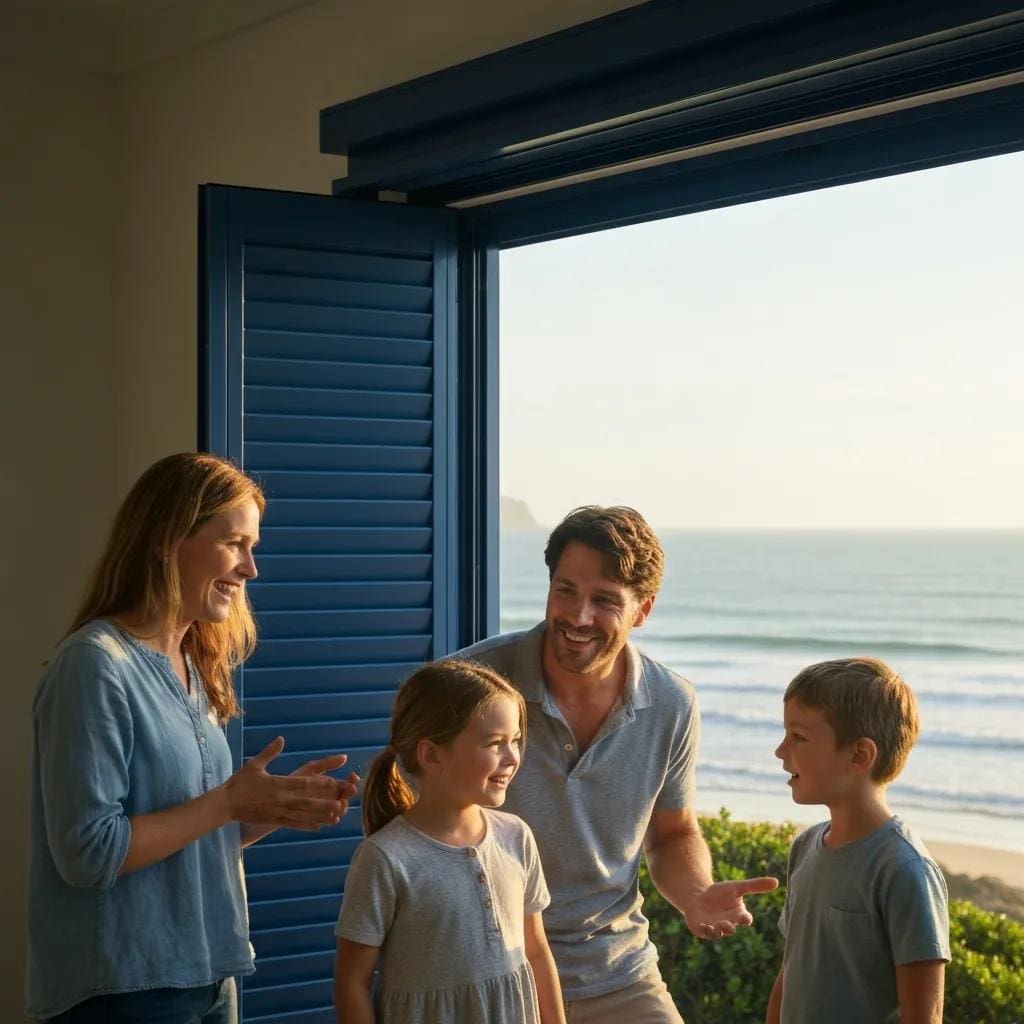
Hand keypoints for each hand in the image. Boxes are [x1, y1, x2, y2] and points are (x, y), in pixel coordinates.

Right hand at [221, 737, 352, 830]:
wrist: (225, 805)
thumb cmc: (240, 783)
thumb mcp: (254, 764)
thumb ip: (270, 752)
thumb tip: (281, 739)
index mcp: (277, 784)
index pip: (301, 783)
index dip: (317, 782)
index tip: (332, 781)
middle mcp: (280, 799)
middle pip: (305, 802)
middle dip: (323, 804)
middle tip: (340, 804)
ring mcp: (277, 812)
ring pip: (302, 815)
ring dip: (319, 816)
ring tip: (335, 816)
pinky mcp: (274, 820)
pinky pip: (293, 824)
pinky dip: (307, 825)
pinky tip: (319, 826)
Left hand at [290, 750, 359, 815]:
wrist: (278, 796)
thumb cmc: (297, 780)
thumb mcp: (312, 769)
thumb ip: (328, 763)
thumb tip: (345, 757)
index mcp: (334, 786)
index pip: (350, 783)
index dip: (353, 780)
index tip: (353, 776)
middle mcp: (333, 799)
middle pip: (347, 798)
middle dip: (350, 794)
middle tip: (350, 789)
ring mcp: (327, 811)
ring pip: (339, 811)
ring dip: (342, 808)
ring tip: (340, 804)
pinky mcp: (318, 821)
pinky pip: (326, 821)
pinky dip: (330, 819)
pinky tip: (331, 817)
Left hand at [682, 876, 778, 938]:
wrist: (699, 896)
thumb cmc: (721, 893)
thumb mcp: (737, 887)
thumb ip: (755, 885)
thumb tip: (777, 881)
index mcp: (738, 915)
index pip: (745, 919)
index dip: (745, 919)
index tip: (744, 917)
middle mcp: (728, 924)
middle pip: (731, 929)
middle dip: (729, 928)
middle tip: (726, 924)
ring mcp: (715, 928)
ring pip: (717, 933)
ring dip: (717, 931)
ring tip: (715, 926)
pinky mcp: (702, 929)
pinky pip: (703, 932)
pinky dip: (703, 930)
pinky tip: (702, 925)